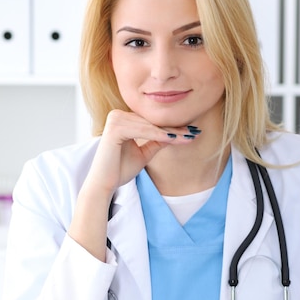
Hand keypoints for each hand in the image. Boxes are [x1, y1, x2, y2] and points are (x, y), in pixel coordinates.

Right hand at [69, 109, 196, 259]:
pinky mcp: (114, 127)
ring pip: (150, 126)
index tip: (191, 132)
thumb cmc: (120, 170)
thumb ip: (156, 142)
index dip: (172, 128)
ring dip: (171, 132)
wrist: (104, 184)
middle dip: (175, 129)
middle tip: (195, 133)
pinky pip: (143, 130)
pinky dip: (159, 135)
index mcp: (123, 119)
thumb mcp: (143, 154)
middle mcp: (118, 115)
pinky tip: (174, 139)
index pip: (152, 123)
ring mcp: (115, 119)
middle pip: (153, 122)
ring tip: (189, 137)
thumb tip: (175, 135)